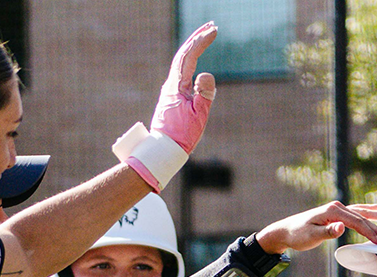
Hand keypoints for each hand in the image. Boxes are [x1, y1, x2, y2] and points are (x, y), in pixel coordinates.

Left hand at [151, 23, 218, 151]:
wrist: (163, 149)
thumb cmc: (182, 135)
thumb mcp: (198, 115)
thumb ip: (205, 94)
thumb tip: (206, 74)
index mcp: (177, 85)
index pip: (189, 56)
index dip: (201, 41)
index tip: (214, 31)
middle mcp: (171, 84)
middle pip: (183, 54)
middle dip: (197, 39)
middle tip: (211, 26)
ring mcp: (170, 89)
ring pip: (181, 61)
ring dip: (193, 47)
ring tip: (204, 38)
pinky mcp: (172, 96)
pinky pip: (181, 71)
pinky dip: (190, 59)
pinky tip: (194, 60)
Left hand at [254, 202, 376, 256]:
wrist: (286, 231)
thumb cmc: (298, 234)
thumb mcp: (311, 235)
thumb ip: (327, 232)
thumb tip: (341, 227)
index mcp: (333, 211)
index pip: (357, 222)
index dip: (370, 232)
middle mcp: (337, 207)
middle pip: (363, 216)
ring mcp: (337, 209)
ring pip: (363, 212)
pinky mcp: (337, 214)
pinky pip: (357, 211)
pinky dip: (370, 211)